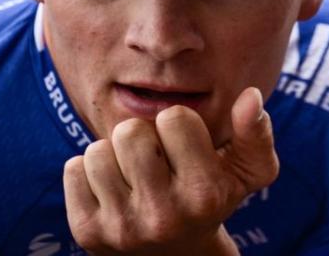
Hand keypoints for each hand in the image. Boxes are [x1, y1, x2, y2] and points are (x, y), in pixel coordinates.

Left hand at [63, 87, 279, 254]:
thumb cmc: (213, 197)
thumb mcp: (247, 170)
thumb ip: (255, 131)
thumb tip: (250, 96)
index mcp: (205, 193)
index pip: (174, 117)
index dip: (178, 125)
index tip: (184, 148)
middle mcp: (164, 215)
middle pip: (131, 131)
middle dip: (142, 135)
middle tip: (155, 159)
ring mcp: (122, 227)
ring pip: (98, 150)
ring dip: (113, 154)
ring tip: (133, 174)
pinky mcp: (88, 233)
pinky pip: (73, 169)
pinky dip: (88, 172)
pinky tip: (111, 190)